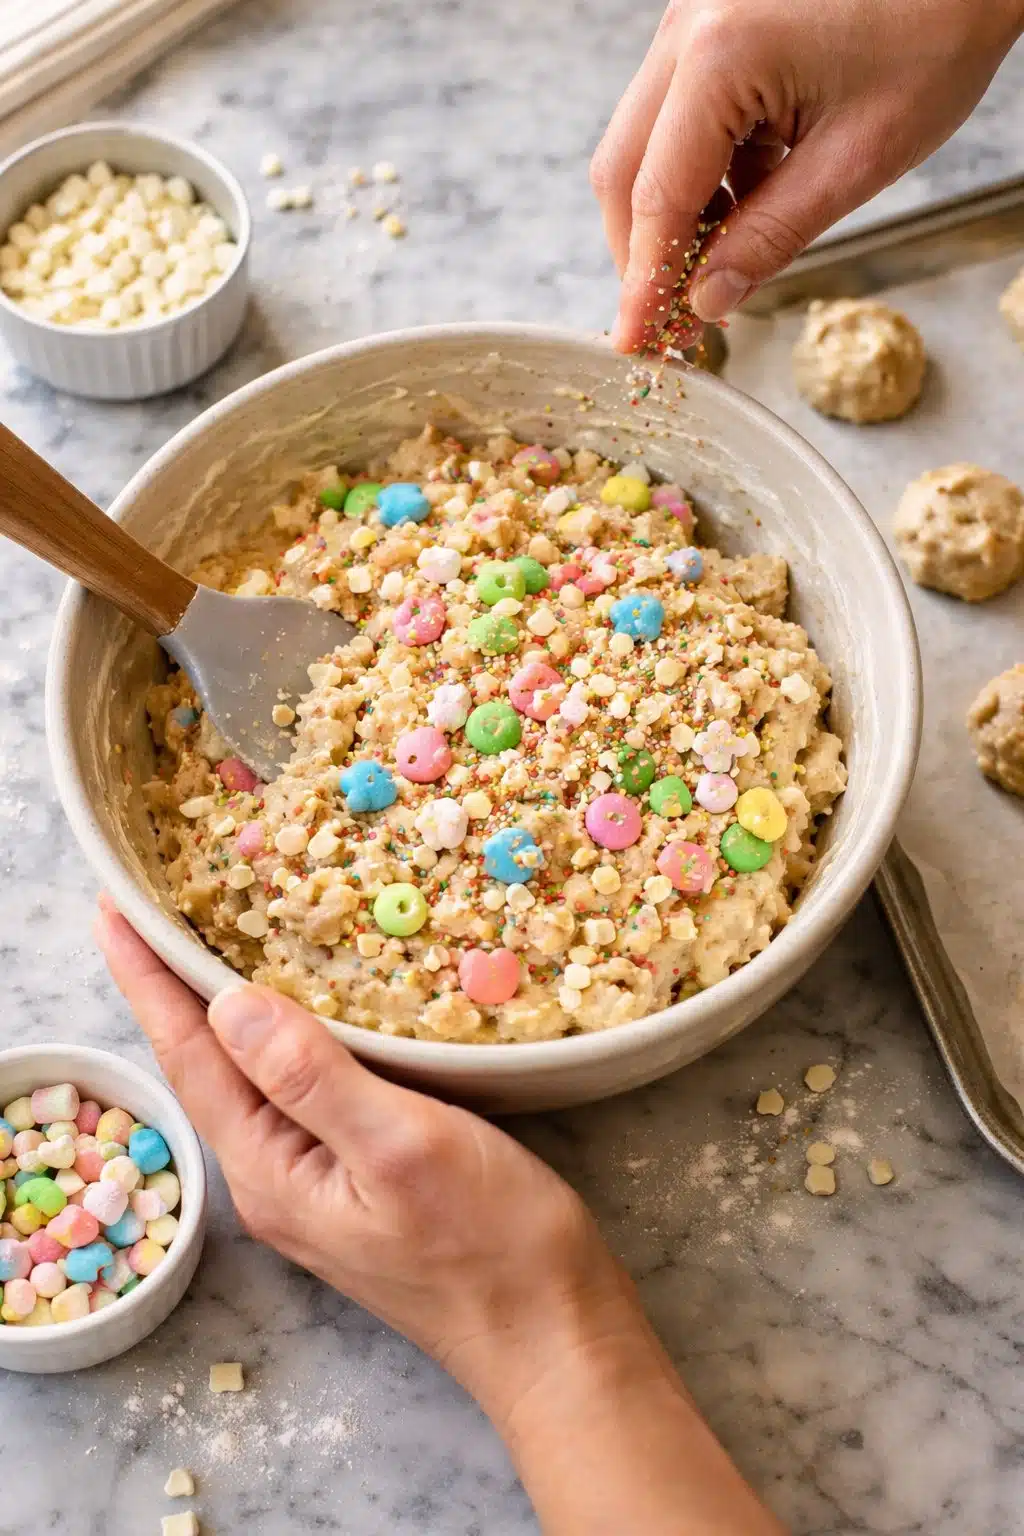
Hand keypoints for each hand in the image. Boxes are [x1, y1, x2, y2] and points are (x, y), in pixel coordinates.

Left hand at [95, 899, 785, 1533]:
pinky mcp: (356, 1181)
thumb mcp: (401, 1146)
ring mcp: (315, 1185)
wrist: (551, 1332)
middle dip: (173, 989)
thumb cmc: (491, 1244)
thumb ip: (312, 1077)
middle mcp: (275, 1180)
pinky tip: (301, 1014)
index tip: (115, 909)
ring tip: (205, 945)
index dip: (149, 979)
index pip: (190, 1056)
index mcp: (271, 1169)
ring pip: (251, 1080)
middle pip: (207, 1068)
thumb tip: (229, 1003)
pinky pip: (297, 1094)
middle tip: (152, 909)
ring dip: (223, 1011)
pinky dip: (284, 1039)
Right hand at [592, 0, 1023, 350]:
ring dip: (671, 217)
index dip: (643, 283)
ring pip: (642, 147)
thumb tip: (708, 300)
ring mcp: (691, 21)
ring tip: (721, 264)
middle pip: (623, 170)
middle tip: (672, 319)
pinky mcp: (708, 26)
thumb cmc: (934, 35)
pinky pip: (675, 118)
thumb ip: (771, 237)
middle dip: (644, 254)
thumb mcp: (856, 160)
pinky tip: (740, 207)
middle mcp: (687, 28)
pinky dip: (696, 176)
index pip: (655, 198)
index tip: (635, 342)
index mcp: (720, 56)